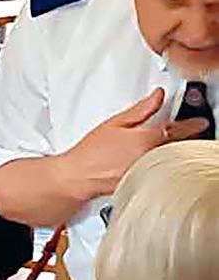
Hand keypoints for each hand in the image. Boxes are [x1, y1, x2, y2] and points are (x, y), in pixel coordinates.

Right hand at [69, 90, 208, 194]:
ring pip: (174, 159)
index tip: (200, 122)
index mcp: (146, 140)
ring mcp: (151, 172)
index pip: (178, 129)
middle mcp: (152, 158)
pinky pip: (165, 171)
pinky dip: (167, 164)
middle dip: (186, 138)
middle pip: (181, 146)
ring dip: (177, 151)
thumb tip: (158, 96)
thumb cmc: (91, 152)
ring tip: (171, 146)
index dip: (192, 124)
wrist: (78, 177)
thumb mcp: (115, 123)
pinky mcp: (147, 183)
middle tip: (188, 132)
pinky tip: (160, 161)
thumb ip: (141, 110)